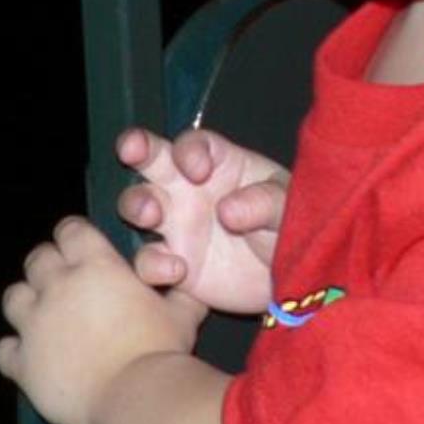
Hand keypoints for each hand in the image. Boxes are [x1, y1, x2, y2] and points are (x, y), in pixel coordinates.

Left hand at [0, 215, 204, 423]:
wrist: (134, 401)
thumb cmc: (162, 349)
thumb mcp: (182, 310)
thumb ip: (176, 288)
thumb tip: (178, 274)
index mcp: (95, 264)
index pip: (70, 229)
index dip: (76, 236)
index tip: (84, 248)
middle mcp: (57, 286)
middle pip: (38, 258)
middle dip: (49, 265)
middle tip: (66, 283)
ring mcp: (34, 325)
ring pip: (13, 297)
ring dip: (27, 302)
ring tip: (44, 317)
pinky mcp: (22, 363)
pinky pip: (3, 349)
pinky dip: (14, 350)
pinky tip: (31, 357)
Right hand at [115, 127, 289, 315]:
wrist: (291, 279)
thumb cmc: (291, 227)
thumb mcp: (289, 209)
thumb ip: (266, 202)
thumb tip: (228, 209)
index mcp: (220, 164)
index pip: (193, 143)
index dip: (189, 150)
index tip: (199, 171)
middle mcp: (188, 188)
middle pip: (152, 158)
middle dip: (137, 147)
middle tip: (132, 151)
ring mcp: (176, 225)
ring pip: (137, 204)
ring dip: (137, 204)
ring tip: (153, 216)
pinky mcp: (171, 263)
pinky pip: (148, 260)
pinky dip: (152, 264)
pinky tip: (176, 270)